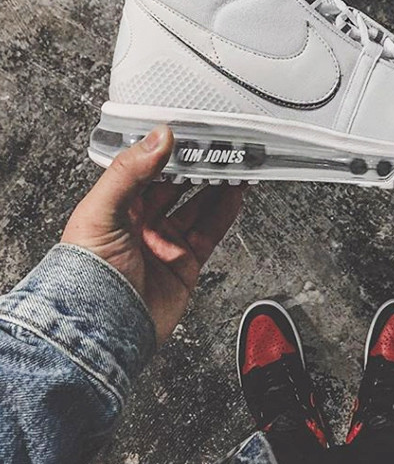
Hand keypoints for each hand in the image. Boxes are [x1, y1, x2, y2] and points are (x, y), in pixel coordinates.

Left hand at [62, 125, 243, 343]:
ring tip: (232, 167)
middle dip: (195, 168)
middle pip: (175, 187)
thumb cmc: (88, 275)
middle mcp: (140, 224)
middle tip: (216, 149)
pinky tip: (234, 196)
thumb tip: (158, 137)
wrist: (104, 328)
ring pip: (196, 208)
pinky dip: (224, 213)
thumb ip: (129, 171)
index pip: (144, 170)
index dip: (166, 153)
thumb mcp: (102, 210)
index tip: (187, 136)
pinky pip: (209, 233)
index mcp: (115, 207)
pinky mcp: (183, 264)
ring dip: (215, 187)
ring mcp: (163, 244)